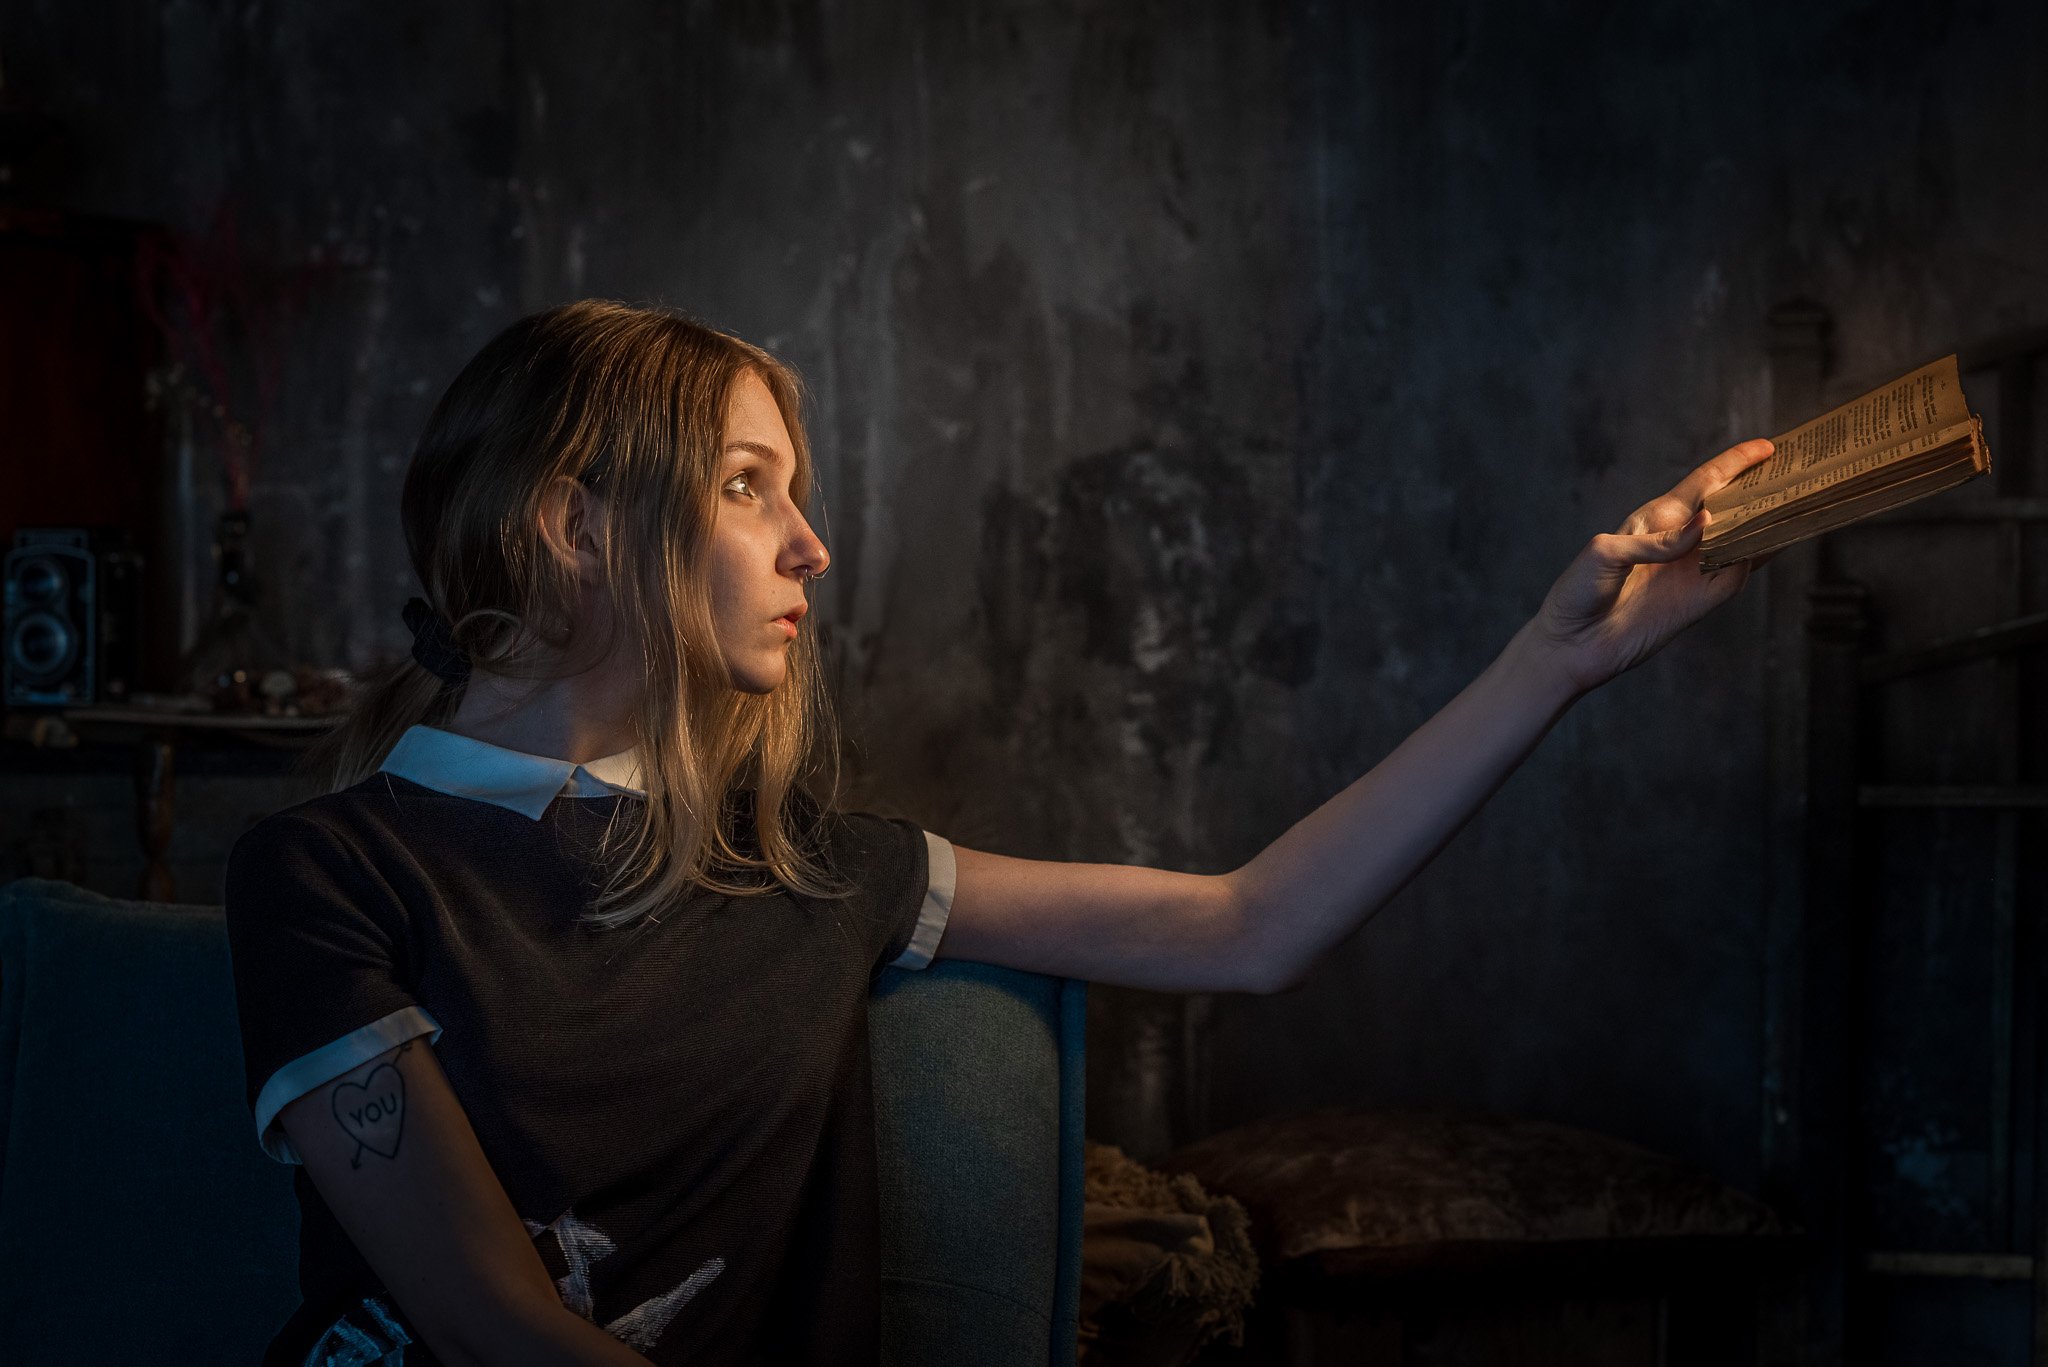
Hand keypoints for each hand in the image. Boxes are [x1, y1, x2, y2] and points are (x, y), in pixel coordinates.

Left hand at [1530, 438, 1776, 696]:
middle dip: (1763, 488)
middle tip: (1800, 470)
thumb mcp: (1606, 553)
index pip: (1705, 482)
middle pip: (1733, 507)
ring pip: (1743, 539)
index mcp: (1657, 518)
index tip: (1768, 447)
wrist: (1573, 644)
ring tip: (1804, 499)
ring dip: (1770, 522)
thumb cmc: (1580, 590)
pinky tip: (1780, 541)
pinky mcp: (1702, 600)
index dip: (1735, 464)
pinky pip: (1738, 573)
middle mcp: (1683, 541)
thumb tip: (1707, 524)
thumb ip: (1657, 540)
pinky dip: (1758, 557)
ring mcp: (1695, 570)